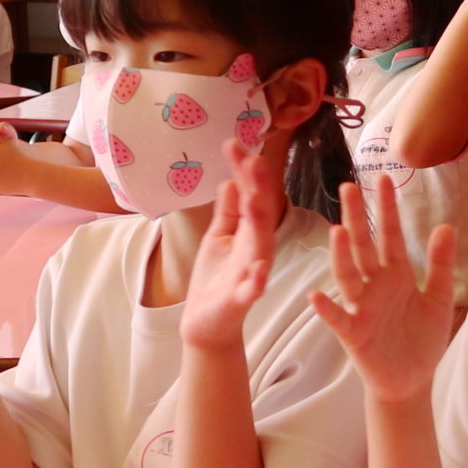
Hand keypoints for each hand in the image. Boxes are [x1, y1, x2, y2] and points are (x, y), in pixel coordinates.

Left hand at [180, 141, 276, 351]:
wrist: (208, 323)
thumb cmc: (216, 279)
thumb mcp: (219, 237)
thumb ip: (227, 211)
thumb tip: (231, 179)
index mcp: (249, 232)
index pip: (249, 196)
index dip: (243, 172)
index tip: (233, 144)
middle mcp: (255, 249)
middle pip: (259, 215)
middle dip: (257, 188)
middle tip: (254, 160)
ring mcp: (251, 273)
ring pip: (260, 245)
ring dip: (259, 224)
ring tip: (257, 200)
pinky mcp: (243, 298)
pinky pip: (253, 289)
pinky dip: (257, 280)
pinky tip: (259, 268)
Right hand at [308, 174, 454, 403]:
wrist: (412, 381)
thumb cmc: (422, 339)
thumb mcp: (440, 299)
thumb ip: (439, 264)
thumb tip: (445, 226)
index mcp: (396, 275)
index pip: (389, 235)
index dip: (386, 209)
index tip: (382, 179)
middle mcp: (375, 285)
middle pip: (363, 246)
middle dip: (357, 219)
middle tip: (348, 187)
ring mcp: (361, 308)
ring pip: (348, 276)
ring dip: (341, 256)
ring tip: (337, 232)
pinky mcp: (354, 334)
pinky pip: (338, 318)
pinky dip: (327, 308)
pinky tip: (316, 295)